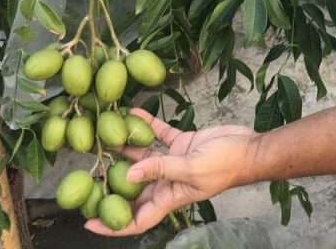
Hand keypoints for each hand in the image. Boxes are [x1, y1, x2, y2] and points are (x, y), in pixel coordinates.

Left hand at [85, 109, 257, 236]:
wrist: (249, 147)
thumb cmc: (225, 165)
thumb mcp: (191, 170)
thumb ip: (160, 169)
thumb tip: (128, 176)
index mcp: (170, 197)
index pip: (137, 220)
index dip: (113, 225)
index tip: (88, 223)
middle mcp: (168, 182)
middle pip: (134, 189)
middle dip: (111, 183)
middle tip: (86, 172)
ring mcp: (174, 161)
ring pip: (143, 157)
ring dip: (125, 147)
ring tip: (103, 135)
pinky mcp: (182, 142)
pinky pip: (159, 134)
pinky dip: (146, 124)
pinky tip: (132, 111)